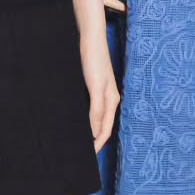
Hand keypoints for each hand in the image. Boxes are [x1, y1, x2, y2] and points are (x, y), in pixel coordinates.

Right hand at [80, 26, 120, 152]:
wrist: (91, 37)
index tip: (92, 152)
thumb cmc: (88, 57)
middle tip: (90, 158)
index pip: (107, 123)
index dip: (101, 139)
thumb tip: (81, 113)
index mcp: (111, 95)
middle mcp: (112, 95)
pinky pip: (97, 110)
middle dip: (100, 143)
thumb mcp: (88, 80)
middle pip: (108, 126)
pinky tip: (90, 134)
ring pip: (104, 121)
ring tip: (89, 151)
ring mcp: (106, 91)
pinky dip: (94, 123)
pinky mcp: (98, 86)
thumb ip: (88, 96)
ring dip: (97, 137)